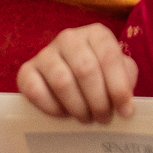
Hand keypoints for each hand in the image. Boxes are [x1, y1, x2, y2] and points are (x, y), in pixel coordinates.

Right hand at [16, 23, 141, 120]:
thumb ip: (126, 81)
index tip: (125, 112)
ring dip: (78, 107)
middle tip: (103, 119)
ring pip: (62, 82)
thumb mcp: (119, 72)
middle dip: (98, 101)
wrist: (70, 76)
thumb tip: (125, 105)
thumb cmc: (100, 75)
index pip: (109, 57)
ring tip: (86, 118)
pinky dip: (52, 109)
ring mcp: (45, 53)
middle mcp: (69, 38)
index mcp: (96, 34)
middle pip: (86, 70)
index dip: (119, 88)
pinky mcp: (26, 71)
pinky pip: (36, 92)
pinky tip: (63, 114)